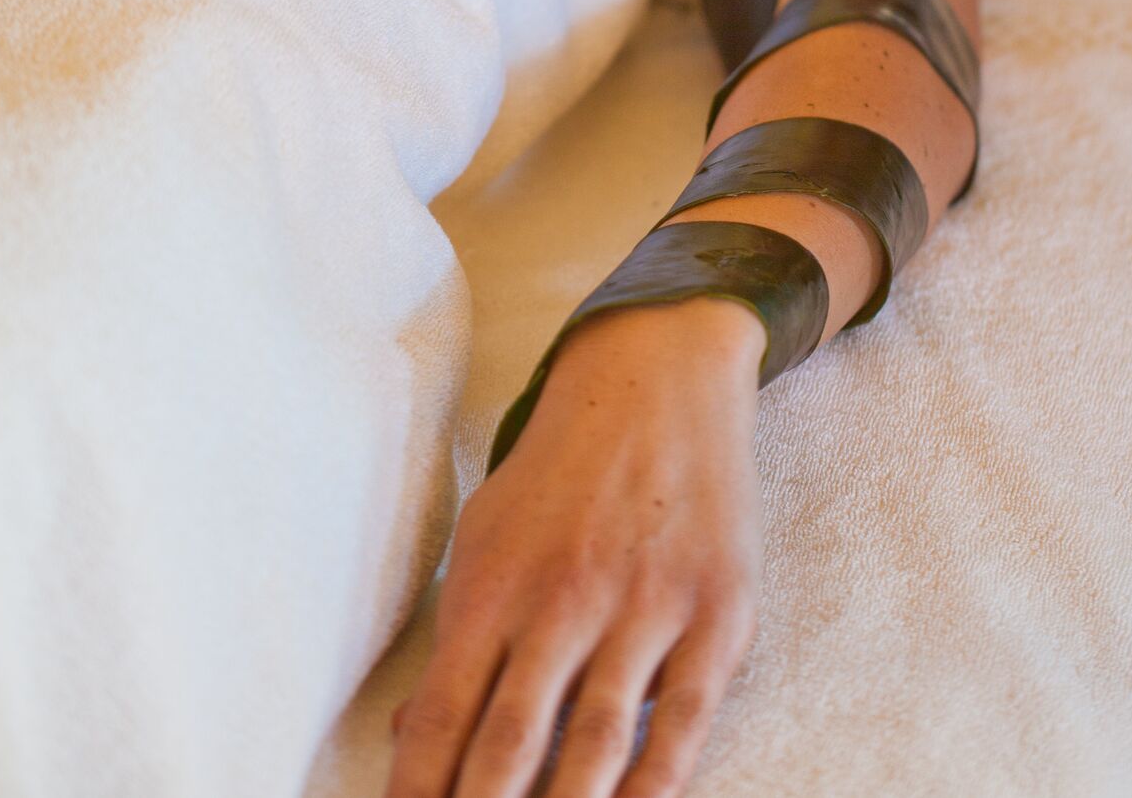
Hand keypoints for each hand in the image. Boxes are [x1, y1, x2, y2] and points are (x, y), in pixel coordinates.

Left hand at [385, 297, 766, 797]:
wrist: (659, 376)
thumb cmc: (562, 470)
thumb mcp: (486, 533)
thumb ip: (457, 636)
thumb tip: (415, 741)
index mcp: (494, 583)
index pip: (440, 720)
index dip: (416, 796)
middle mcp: (564, 598)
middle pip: (508, 747)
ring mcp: (645, 605)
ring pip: (595, 744)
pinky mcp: (716, 611)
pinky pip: (684, 719)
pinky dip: (656, 785)